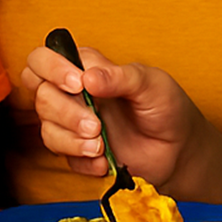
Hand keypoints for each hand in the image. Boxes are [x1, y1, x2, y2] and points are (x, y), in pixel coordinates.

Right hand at [21, 42, 202, 189]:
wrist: (181, 151)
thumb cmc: (168, 108)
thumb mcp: (152, 84)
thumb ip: (121, 77)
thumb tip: (88, 78)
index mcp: (86, 68)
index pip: (43, 60)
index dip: (51, 69)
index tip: (78, 84)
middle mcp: (74, 95)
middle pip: (41, 96)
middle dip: (65, 112)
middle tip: (96, 125)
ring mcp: (74, 125)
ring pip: (47, 129)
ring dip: (71, 140)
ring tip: (101, 146)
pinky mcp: (79, 152)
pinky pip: (64, 158)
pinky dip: (83, 161)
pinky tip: (105, 161)